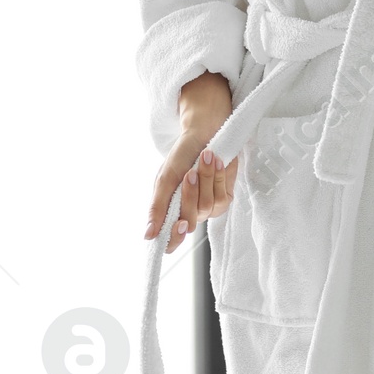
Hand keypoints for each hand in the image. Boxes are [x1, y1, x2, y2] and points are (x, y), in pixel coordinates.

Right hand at [145, 71, 237, 253]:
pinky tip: (215, 163)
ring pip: (206, 206)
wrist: (205, 133)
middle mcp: (190, 212)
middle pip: (191, 222)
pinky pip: (221, 198)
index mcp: (171, 210)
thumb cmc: (182, 155)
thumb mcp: (165, 180)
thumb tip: (147, 235)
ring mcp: (209, 207)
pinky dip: (217, 178)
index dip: (174, 238)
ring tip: (203, 159)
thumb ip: (157, 208)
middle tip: (188, 173)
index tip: (179, 224)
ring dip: (204, 180)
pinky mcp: (225, 198)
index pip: (172, 240)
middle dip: (189, 195)